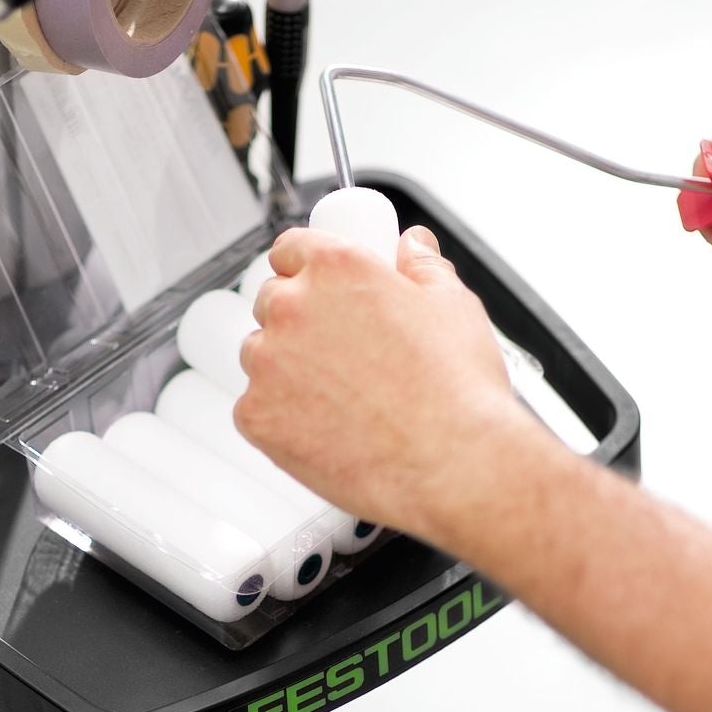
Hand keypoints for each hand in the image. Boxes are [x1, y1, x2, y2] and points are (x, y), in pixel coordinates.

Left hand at [234, 223, 516, 544]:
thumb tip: (412, 246)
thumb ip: (424, 266)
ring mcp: (267, 365)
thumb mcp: (452, 305)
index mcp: (336, 268)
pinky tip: (325, 428)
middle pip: (272, 301)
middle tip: (339, 352)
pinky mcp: (256, 417)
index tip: (315, 285)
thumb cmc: (456, 389)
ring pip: (260, 355)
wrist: (451, 465)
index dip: (304, 267)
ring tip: (339, 397)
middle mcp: (292, 309)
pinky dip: (280, 416)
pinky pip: (255, 408)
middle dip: (298, 319)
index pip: (290, 248)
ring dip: (285, 367)